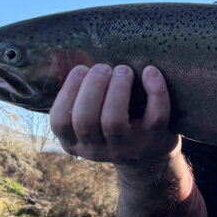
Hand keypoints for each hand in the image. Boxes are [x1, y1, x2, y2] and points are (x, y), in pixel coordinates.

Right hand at [49, 64, 180, 163]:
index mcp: (76, 142)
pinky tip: (150, 71)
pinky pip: (156, 115)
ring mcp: (127, 146)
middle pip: (86, 120)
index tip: (81, 69)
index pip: (60, 122)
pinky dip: (155, 90)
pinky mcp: (154, 139)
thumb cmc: (113, 128)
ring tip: (123, 69)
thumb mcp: (90, 124)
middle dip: (93, 86)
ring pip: (114, 121)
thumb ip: (80, 101)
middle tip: (103, 67)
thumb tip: (76, 59)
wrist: (149, 157)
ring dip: (117, 88)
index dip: (68, 91)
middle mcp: (98, 149)